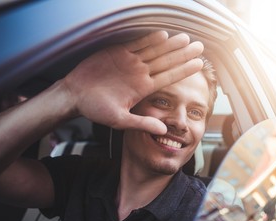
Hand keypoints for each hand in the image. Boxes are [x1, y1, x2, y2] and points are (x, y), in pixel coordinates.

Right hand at [63, 31, 203, 134]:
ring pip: (154, 51)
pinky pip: (136, 44)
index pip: (168, 78)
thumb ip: (142, 123)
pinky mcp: (117, 53)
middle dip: (182, 54)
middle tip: (200, 47)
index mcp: (143, 88)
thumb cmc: (95, 109)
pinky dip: (148, 40)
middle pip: (165, 62)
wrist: (75, 95)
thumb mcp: (120, 120)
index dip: (183, 71)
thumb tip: (162, 131)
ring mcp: (130, 63)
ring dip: (169, 45)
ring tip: (186, 39)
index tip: (199, 65)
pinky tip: (162, 35)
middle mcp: (140, 74)